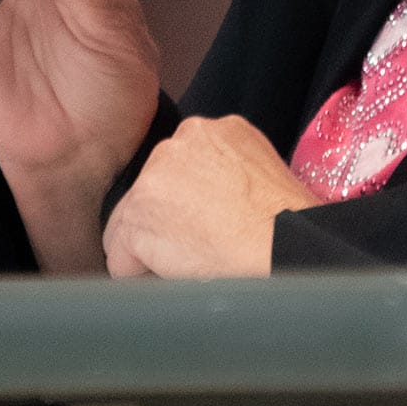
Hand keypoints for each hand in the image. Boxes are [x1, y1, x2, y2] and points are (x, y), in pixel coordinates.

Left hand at [102, 116, 317, 278]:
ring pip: (132, 224)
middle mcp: (178, 143)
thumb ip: (224, 170)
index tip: (208, 223)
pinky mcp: (137, 215)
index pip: (177, 170)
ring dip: (154, 247)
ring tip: (192, 261)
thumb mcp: (258, 170)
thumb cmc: (285, 219)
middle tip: (201, 245)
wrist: (282, 241)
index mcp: (212, 130)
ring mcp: (153, 177)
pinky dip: (140, 274)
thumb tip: (208, 200)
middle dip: (167, 221)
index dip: (189, 204)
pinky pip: (121, 257)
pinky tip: (175, 274)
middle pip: (151, 192)